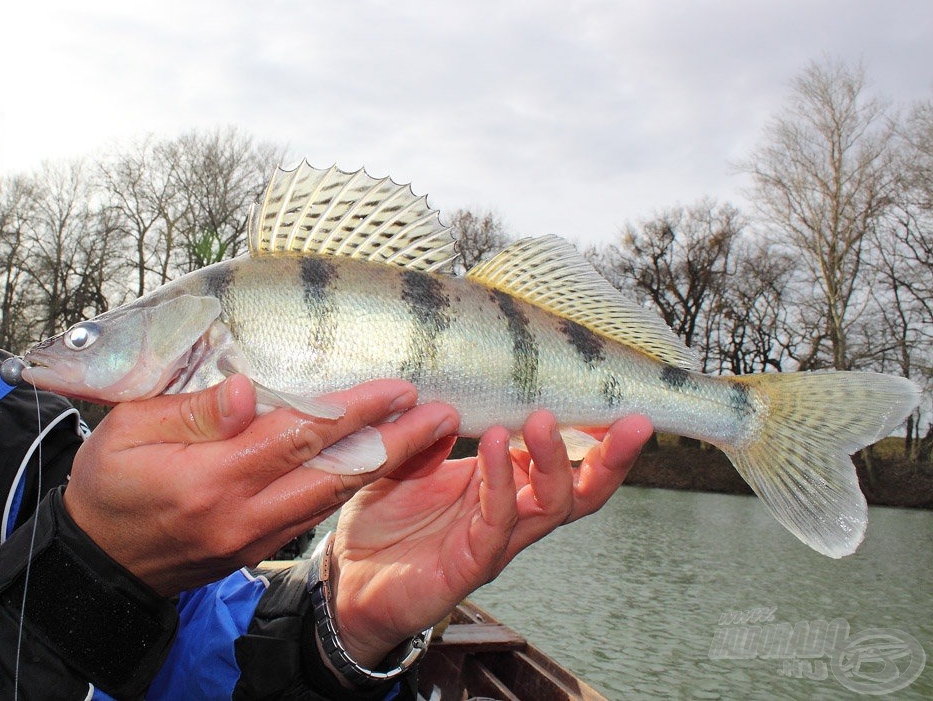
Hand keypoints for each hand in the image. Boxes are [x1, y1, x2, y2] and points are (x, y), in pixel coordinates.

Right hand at [62, 375, 461, 595]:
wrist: (96, 566)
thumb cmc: (105, 485)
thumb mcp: (127, 431)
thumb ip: (192, 410)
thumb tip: (246, 389)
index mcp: (210, 480)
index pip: (296, 437)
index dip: (352, 411)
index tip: (396, 387)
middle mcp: (241, 516)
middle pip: (332, 474)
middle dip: (393, 443)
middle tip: (441, 413)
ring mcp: (252, 539)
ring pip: (329, 499)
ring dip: (381, 466)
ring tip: (423, 435)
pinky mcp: (254, 550)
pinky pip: (310, 515)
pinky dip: (348, 488)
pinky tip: (375, 463)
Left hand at [330, 411, 651, 666]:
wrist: (347, 578)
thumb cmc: (382, 522)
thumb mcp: (402, 462)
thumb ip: (427, 434)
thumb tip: (449, 403)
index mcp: (500, 484)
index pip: (562, 459)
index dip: (594, 434)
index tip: (617, 399)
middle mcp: (509, 513)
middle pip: (580, 490)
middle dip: (610, 458)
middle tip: (631, 422)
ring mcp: (494, 541)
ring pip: (551, 507)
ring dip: (552, 461)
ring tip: (542, 422)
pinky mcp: (469, 565)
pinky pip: (497, 523)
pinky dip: (500, 483)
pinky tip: (491, 445)